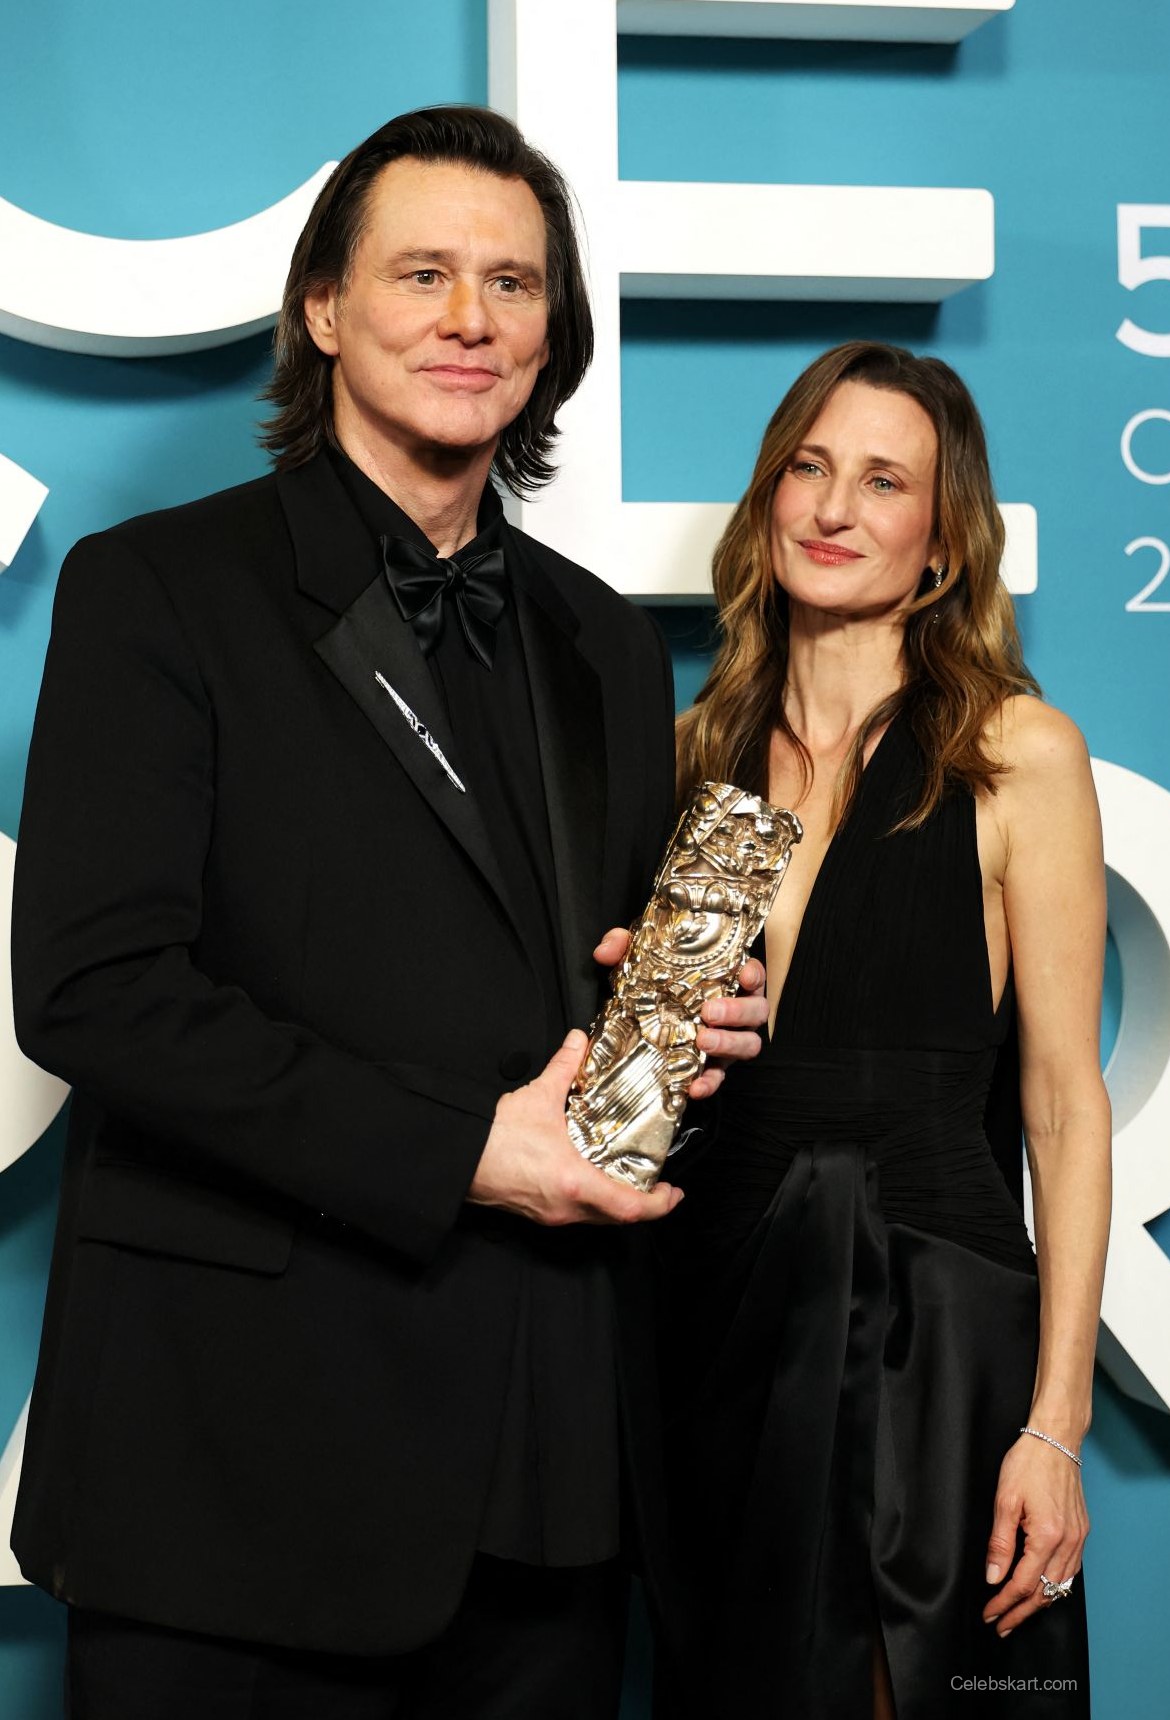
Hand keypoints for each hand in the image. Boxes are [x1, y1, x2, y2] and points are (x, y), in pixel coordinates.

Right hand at [468, 1029, 683, 1225]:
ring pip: (596, 1217)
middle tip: (656, 1185)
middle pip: (617, 1217)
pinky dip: (591, 1200)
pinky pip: (574, 1212)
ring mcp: (550, 1214)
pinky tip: (589, 1177)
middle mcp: (566, 1206)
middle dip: (641, 1203)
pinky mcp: (536, 1212)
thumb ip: (565, 1067)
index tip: (672, 1192)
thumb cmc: (493, 1138)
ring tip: (626, 1177)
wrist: (456, 1158)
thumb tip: (578, 1042)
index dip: (658, 1204)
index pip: (630, 1208)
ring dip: (615, 1201)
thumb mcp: (538, 1096)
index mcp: (575, 1182)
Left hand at [592, 928, 767, 1100]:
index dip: (754, 975)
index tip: (744, 975)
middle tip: (709, 1011)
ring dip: (729, 1043)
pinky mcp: (715, 1065)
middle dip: (737, 1011)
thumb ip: (623, 947)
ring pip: (748, 1044)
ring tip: (703, 1040)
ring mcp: (729, 1039)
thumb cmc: (656, 983)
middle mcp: (735, 1011)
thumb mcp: (639, 960)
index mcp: (726, 981)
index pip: (753, 974)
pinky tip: (694, 1086)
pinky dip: (710, 1082)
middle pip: (756, 1011)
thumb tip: (605, 951)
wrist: (643, 1018)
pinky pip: (719, 1077)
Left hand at [981, 1435, 1088, 1636]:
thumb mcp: (1005, 1500)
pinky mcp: (1081, 1532)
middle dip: (1021, 1612)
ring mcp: (1078, 1538)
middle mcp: (1068, 1542)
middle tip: (1001, 1625)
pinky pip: (1070, 1570)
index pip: (1024, 1583)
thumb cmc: (1028, 1463)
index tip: (990, 1614)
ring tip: (1017, 1614)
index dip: (1004, 1603)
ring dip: (1038, 1603)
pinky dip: (1054, 1586)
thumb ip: (1000, 1543)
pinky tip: (1042, 1590)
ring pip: (1060, 1585)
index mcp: (1047, 1536)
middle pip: (1044, 1592)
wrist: (1055, 1440)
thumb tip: (993, 1576)